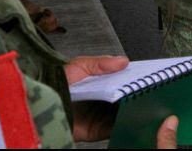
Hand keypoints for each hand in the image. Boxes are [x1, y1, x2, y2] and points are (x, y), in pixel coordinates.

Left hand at [64, 56, 178, 146]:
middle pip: (125, 98)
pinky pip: (115, 129)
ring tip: (146, 105)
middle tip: (150, 92)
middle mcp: (101, 99)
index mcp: (98, 82)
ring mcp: (100, 116)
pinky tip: (132, 119)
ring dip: (133, 111)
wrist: (41, 107)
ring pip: (123, 114)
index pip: (121, 81)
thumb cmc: (54, 84)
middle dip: (136, 96)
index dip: (134, 80)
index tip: (147, 78)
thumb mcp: (78, 67)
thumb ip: (100, 63)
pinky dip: (124, 126)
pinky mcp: (97, 131)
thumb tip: (122, 60)